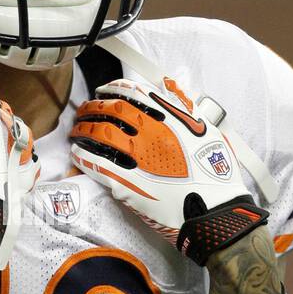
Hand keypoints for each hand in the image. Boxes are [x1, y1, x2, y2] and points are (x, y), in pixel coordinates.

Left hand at [69, 76, 268, 265]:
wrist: (214, 211)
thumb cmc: (215, 173)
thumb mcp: (207, 130)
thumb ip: (186, 105)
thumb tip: (170, 82)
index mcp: (169, 117)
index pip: (132, 92)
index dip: (112, 89)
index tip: (103, 91)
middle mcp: (150, 133)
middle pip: (110, 111)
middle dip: (92, 108)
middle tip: (84, 112)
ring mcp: (136, 157)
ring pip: (98, 134)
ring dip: (83, 130)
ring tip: (77, 131)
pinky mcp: (126, 182)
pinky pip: (96, 164)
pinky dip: (82, 156)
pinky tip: (77, 154)